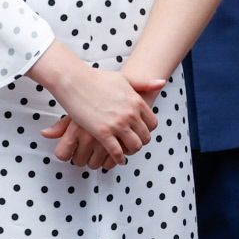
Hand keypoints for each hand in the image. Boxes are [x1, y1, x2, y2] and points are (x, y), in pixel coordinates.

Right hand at [36, 56, 162, 166]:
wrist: (76, 81)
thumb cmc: (98, 79)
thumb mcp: (126, 79)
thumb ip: (144, 83)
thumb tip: (162, 82)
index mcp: (137, 101)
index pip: (152, 123)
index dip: (148, 130)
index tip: (141, 133)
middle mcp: (130, 113)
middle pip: (145, 136)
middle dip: (140, 142)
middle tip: (133, 145)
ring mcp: (117, 123)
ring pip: (134, 146)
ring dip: (130, 151)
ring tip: (126, 152)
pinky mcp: (102, 132)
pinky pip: (116, 151)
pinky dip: (118, 158)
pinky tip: (117, 159)